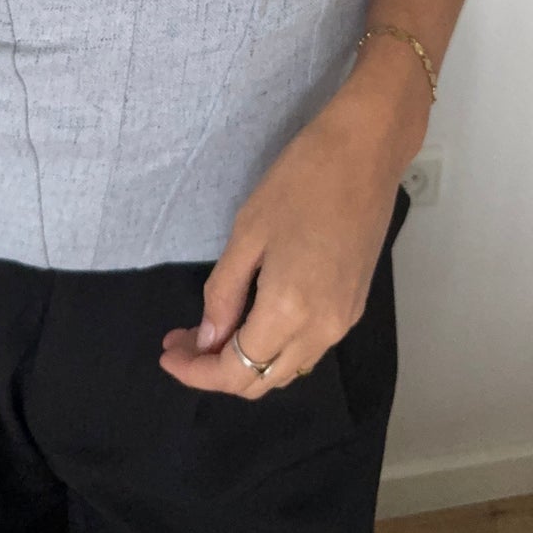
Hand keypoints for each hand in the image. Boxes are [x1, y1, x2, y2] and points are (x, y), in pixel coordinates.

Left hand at [158, 70, 428, 398]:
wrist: (366, 151)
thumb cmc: (300, 180)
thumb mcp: (248, 232)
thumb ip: (225, 292)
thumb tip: (208, 338)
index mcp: (289, 312)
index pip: (235, 371)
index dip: (195, 372)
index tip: (167, 352)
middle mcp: (321, 331)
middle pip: (261, 380)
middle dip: (215, 369)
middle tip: (183, 339)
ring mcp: (343, 321)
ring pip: (286, 369)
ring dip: (245, 361)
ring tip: (211, 328)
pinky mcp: (354, 306)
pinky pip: (307, 347)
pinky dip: (274, 346)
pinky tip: (251, 317)